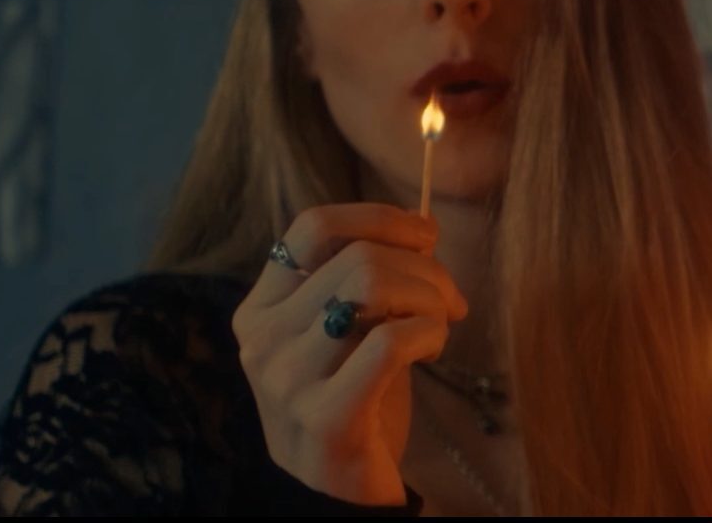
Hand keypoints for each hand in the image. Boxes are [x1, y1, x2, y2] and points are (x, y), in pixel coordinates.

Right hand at [232, 203, 467, 506]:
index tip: (425, 233)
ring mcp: (288, 381)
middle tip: (451, 297)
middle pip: (357, 257)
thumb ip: (362, 282)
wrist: (339, 493)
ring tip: (442, 322)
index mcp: (260, 309)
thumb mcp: (343, 333)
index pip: (312, 227)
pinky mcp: (326, 417)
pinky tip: (435, 346)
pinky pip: (390, 341)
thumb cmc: (352, 402)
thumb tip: (421, 229)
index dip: (377, 217)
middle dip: (423, 267)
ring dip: (428, 296)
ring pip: (372, 287)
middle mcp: (263, 339)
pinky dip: (428, 332)